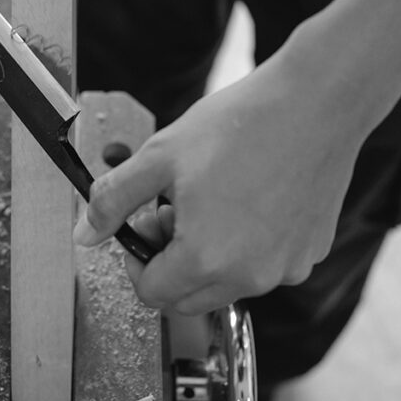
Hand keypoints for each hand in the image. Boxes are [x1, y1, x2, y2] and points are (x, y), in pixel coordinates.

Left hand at [73, 56, 369, 314]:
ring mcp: (286, 268)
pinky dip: (248, 245)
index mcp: (207, 259)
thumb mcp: (158, 157)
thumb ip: (112, 200)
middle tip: (172, 208)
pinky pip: (266, 266)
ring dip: (208, 255)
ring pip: (228, 283)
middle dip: (169, 261)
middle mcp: (251, 277)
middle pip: (188, 297)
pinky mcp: (311, 253)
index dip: (137, 258)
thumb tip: (84, 235)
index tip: (143, 222)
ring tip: (212, 198)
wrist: (316, 102)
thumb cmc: (239, 125)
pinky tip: (250, 196)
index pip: (152, 293)